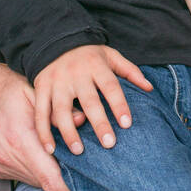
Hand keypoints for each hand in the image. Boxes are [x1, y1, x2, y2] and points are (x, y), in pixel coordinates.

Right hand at [0, 61, 83, 190]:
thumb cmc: (9, 87)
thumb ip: (59, 113)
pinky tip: (42, 155)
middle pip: (44, 183)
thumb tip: (82, 121)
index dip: (67, 189)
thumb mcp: (36, 93)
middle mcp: (6, 156)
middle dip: (63, 179)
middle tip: (82, 170)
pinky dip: (35, 170)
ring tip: (64, 159)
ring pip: (34, 182)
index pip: (48, 177)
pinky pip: (22, 176)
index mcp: (18, 138)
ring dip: (49, 175)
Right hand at [33, 45, 152, 156]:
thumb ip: (130, 71)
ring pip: (61, 109)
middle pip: (89, 101)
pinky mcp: (41, 87)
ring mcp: (57, 81)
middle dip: (99, 123)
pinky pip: (41, 111)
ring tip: (78, 151)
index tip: (127, 124)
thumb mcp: (111, 56)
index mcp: (96, 66)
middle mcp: (76, 74)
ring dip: (69, 131)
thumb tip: (150, 88)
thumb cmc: (89, 54)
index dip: (119, 105)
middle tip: (109, 144)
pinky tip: (50, 148)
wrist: (56, 40)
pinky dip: (43, 131)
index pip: (111, 87)